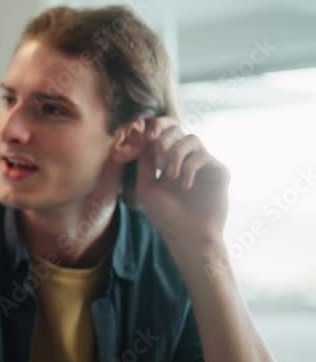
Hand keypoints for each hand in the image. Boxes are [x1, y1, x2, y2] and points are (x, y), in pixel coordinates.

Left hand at [134, 117, 230, 249]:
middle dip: (163, 141)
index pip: (163, 131)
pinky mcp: (218, 170)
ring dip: (175, 154)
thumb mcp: (146, 186)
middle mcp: (186, 158)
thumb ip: (144, 161)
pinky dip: (189, 168)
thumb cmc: (166, 215)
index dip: (155, 126)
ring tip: (169, 176)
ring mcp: (203, 163)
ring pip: (191, 138)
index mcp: (168, 159)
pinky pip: (202, 156)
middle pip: (176, 129)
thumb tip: (142, 135)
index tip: (146, 137)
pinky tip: (185, 186)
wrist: (188, 235)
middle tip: (158, 164)